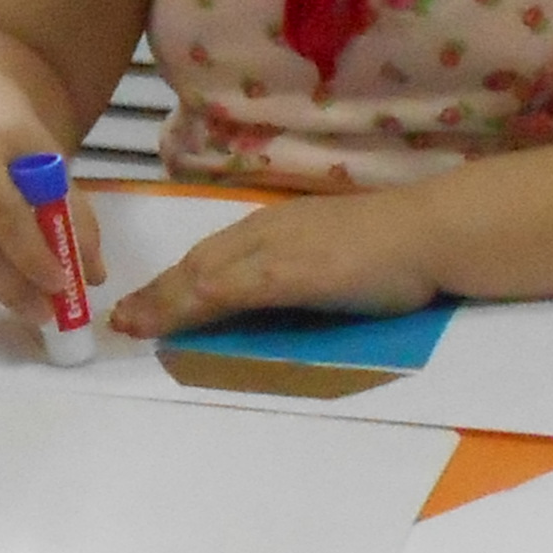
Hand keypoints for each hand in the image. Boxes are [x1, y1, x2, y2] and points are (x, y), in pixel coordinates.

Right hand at [0, 118, 103, 322]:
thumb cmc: (10, 142)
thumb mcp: (48, 160)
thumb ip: (73, 213)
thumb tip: (93, 275)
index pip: (4, 211)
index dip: (32, 254)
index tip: (61, 284)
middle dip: (12, 284)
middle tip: (45, 311)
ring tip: (30, 306)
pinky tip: (1, 286)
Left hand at [109, 188, 437, 342]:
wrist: (430, 231)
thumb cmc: (395, 247)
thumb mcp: (333, 255)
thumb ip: (301, 270)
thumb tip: (278, 294)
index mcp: (276, 227)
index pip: (212, 256)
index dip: (174, 283)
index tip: (143, 303)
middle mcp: (265, 231)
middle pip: (197, 264)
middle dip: (157, 293)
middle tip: (122, 320)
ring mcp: (275, 250)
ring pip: (203, 276)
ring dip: (163, 301)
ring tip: (131, 325)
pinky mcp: (289, 272)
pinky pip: (230, 290)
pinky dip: (194, 304)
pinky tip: (171, 320)